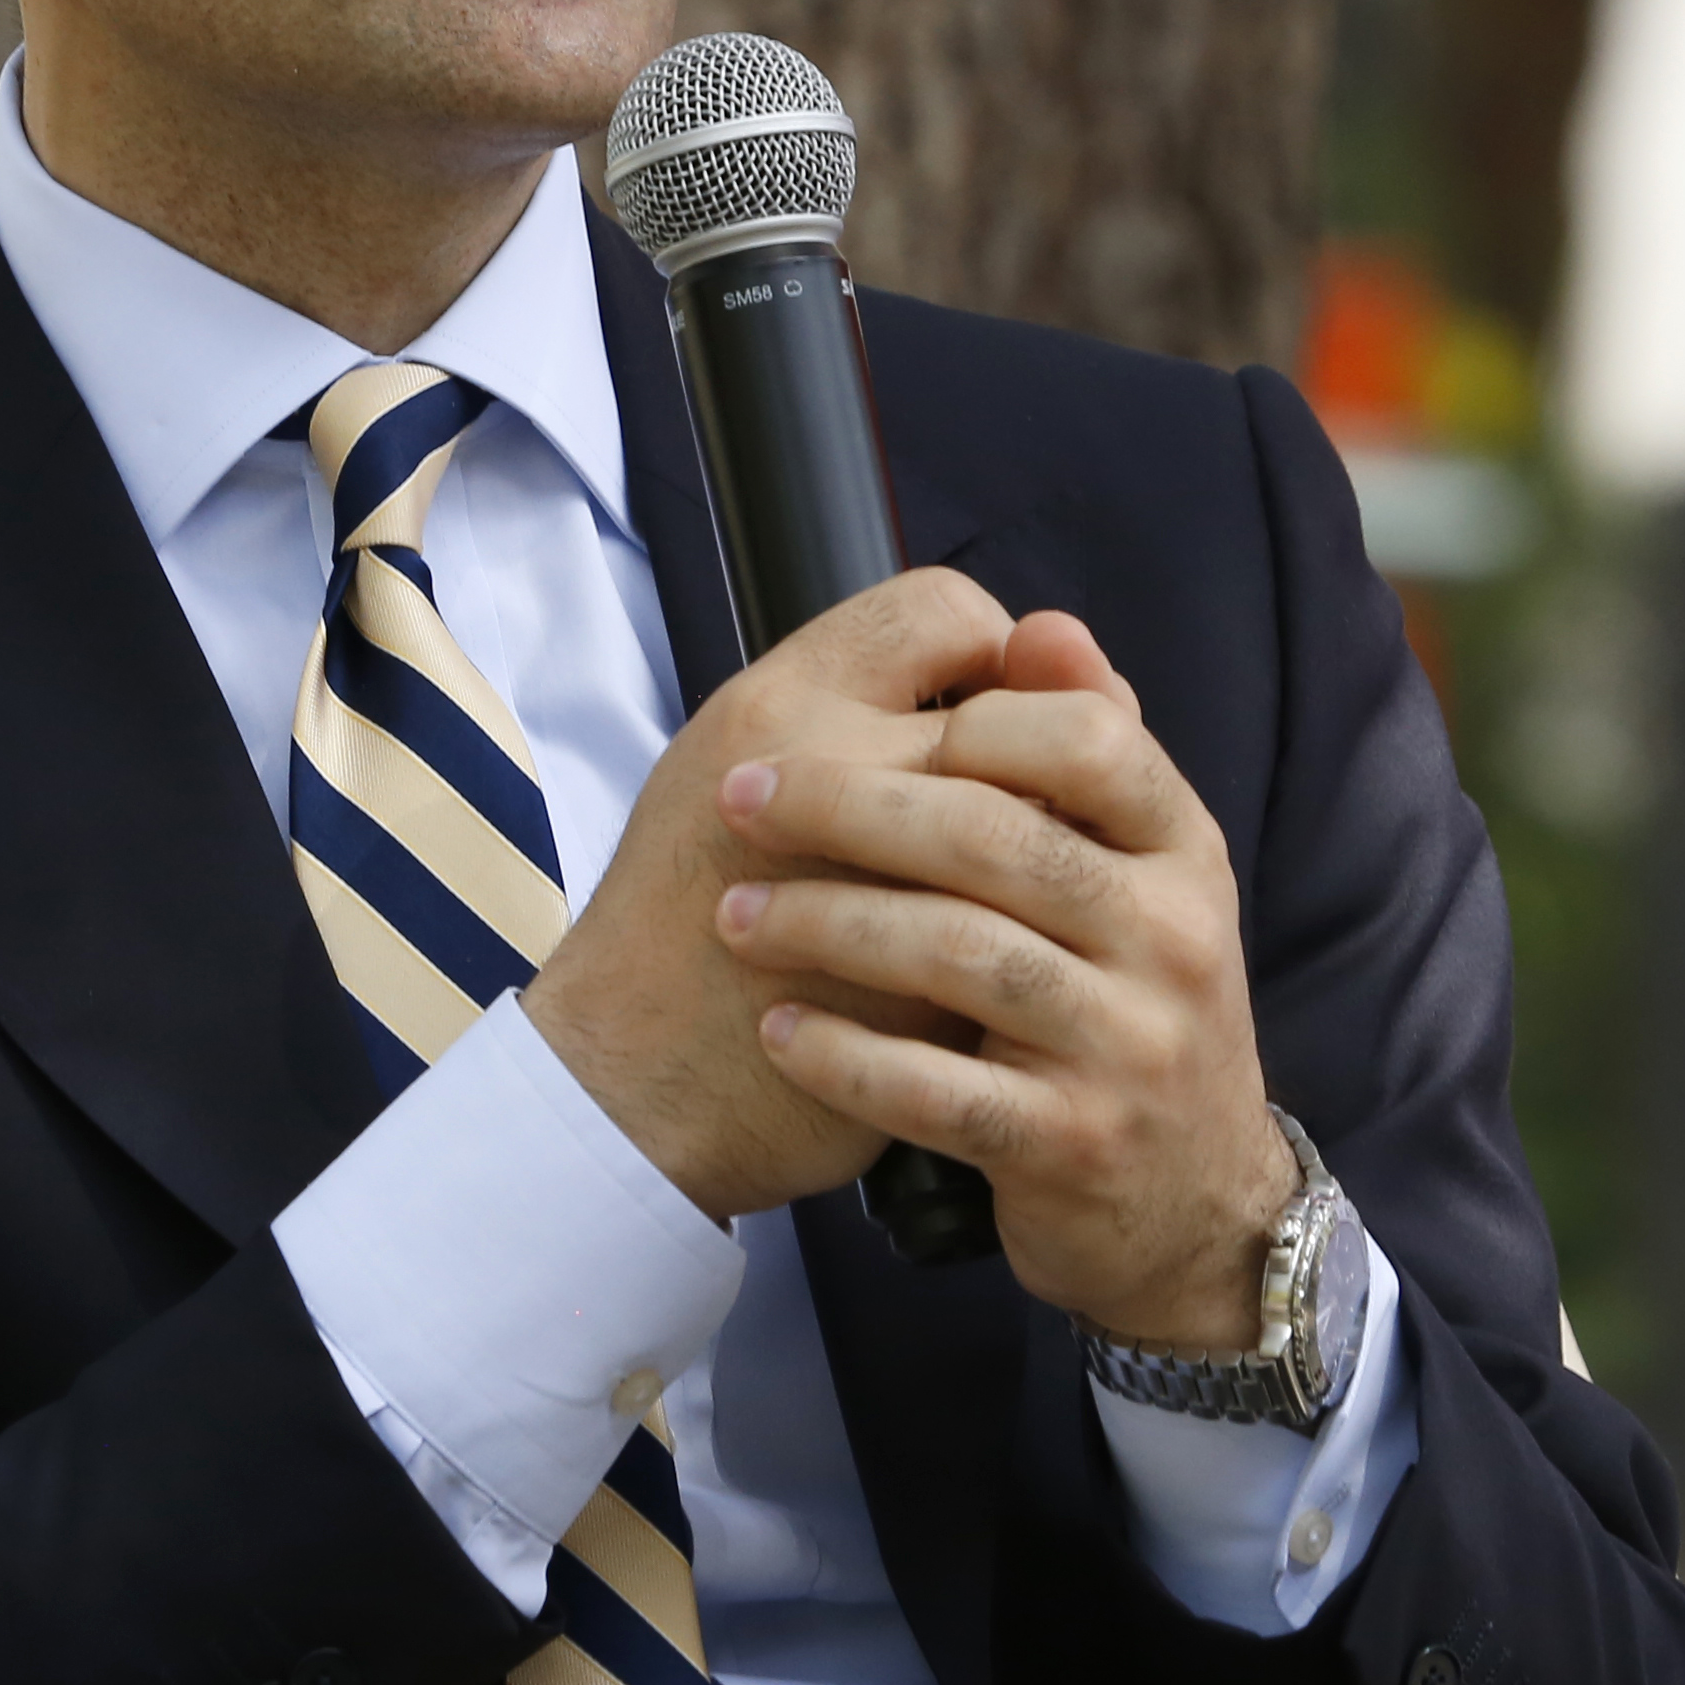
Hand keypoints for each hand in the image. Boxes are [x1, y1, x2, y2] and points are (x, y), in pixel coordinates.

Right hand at [521, 568, 1011, 1221]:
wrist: (629, 1077)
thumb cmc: (687, 915)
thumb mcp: (743, 769)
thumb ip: (874, 706)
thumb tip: (1046, 652)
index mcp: (780, 703)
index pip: (942, 607)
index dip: (988, 647)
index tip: (979, 709)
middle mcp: (832, 770)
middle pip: (1011, 715)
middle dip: (1035, 758)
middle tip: (1013, 806)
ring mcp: (889, 881)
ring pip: (1042, 822)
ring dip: (1054, 847)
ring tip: (1010, 882)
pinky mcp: (925, 986)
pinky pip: (1029, 933)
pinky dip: (1034, 938)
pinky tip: (996, 952)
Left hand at [714, 610, 1298, 1352]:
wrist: (1196, 1211)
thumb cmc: (1131, 1012)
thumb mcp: (1140, 881)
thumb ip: (1085, 758)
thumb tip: (1036, 626)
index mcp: (1183, 852)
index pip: (1088, 739)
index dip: (964, 714)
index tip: (846, 718)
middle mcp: (1172, 939)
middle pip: (998, 837)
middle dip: (848, 806)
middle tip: (740, 798)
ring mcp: (1128, 1048)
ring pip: (960, 957)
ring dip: (827, 926)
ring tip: (735, 917)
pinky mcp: (1073, 1146)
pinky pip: (938, 1091)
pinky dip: (846, 1058)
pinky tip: (780, 1031)